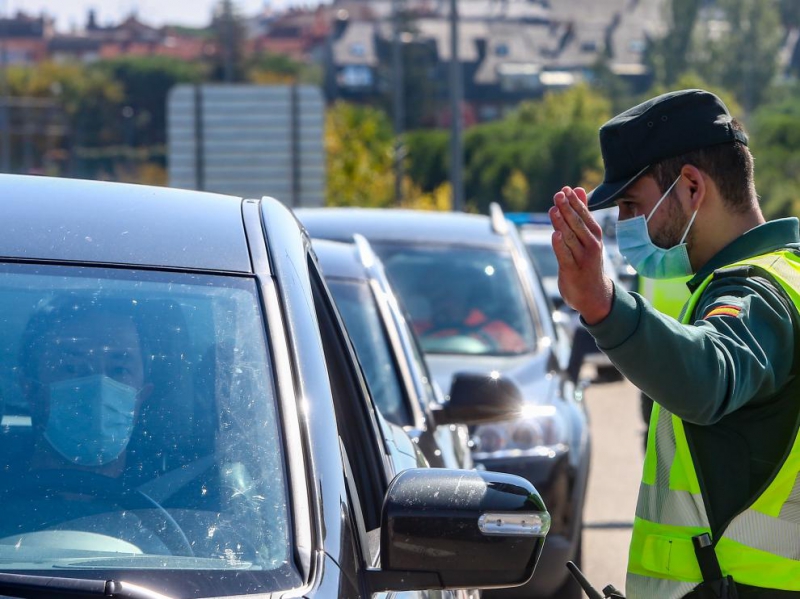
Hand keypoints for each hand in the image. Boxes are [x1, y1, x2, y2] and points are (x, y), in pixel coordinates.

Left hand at [549, 186, 613, 324]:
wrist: (594, 295)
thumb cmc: (587, 261)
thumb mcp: (587, 236)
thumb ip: (581, 213)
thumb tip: (577, 189)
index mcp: (594, 236)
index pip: (584, 215)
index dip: (575, 202)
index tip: (566, 189)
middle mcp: (591, 245)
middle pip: (577, 224)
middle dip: (568, 209)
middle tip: (558, 194)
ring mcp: (582, 258)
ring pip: (571, 238)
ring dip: (562, 224)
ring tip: (554, 210)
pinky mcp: (572, 270)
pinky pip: (565, 256)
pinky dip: (560, 245)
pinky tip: (555, 234)